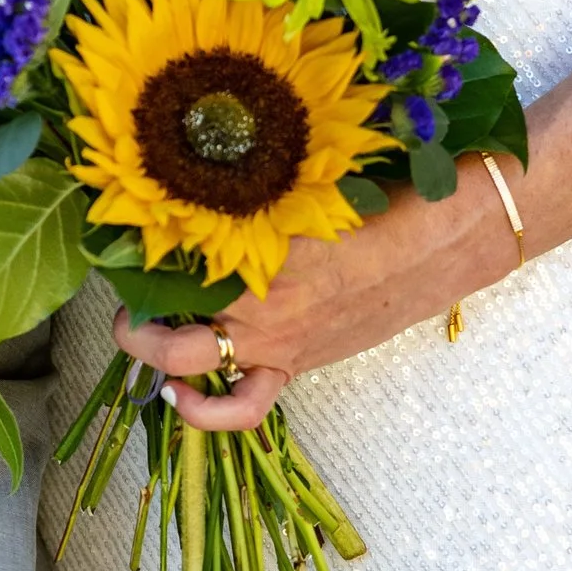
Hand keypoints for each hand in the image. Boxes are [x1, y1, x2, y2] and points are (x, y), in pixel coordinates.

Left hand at [114, 159, 521, 429]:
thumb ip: (256, 181)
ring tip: (138, 336)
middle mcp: (254, 292)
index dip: (135, 238)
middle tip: (123, 288)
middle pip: (163, 302)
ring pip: (186, 360)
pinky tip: (184, 398)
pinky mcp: (296, 361)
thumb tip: (207, 160)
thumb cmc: (383, 195)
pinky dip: (207, 410)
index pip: (168, 243)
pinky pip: (243, 404)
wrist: (449, 238)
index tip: (122, 228)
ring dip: (153, 352)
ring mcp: (274, 335)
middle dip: (130, 302)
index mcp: (253, 237)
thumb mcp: (310, 175)